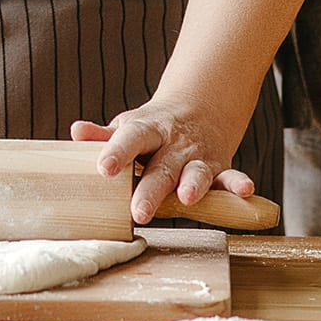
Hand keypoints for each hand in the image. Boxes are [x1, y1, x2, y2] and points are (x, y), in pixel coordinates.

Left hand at [70, 102, 257, 225]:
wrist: (197, 108)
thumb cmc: (151, 128)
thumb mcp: (128, 126)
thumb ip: (104, 135)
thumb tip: (75, 132)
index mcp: (146, 130)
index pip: (129, 139)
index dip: (117, 152)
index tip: (103, 169)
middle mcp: (173, 144)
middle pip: (160, 166)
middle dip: (150, 190)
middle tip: (138, 212)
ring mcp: (197, 156)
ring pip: (196, 172)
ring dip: (193, 184)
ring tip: (187, 198)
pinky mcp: (220, 169)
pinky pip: (230, 177)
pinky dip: (238, 184)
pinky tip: (245, 191)